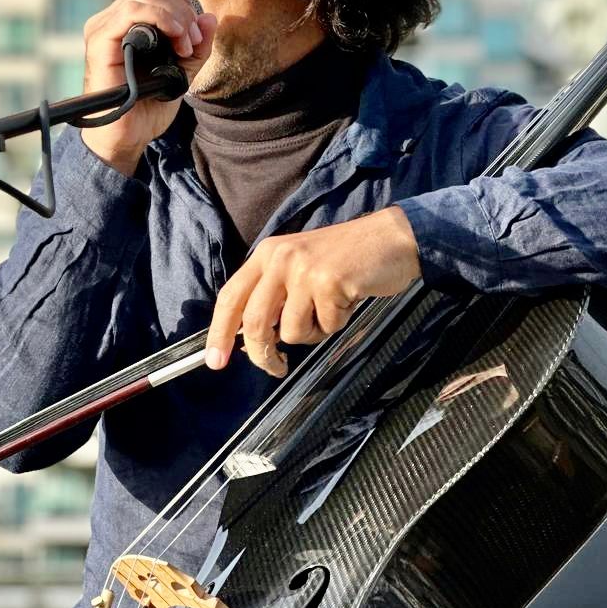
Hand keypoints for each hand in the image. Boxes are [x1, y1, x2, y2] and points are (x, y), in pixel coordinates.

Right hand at [81, 0, 216, 173]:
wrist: (128, 136)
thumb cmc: (149, 105)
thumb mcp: (182, 71)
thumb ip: (197, 46)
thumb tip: (210, 17)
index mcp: (127, 23)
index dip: (182, 4)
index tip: (197, 35)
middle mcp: (111, 20)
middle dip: (182, 8)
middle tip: (193, 40)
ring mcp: (103, 28)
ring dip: (175, 14)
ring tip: (185, 44)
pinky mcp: (100, 40)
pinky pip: (131, 11)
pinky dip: (161, 17)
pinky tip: (175, 36)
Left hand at [204, 207, 421, 377]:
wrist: (391, 239)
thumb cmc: (346, 259)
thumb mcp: (299, 267)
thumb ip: (273, 296)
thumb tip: (250, 340)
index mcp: (267, 254)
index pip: (231, 297)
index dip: (218, 332)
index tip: (215, 362)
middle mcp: (279, 258)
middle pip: (255, 323)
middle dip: (263, 355)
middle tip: (277, 368)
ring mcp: (304, 270)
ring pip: (292, 331)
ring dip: (313, 332)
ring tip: (330, 309)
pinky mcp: (329, 282)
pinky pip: (325, 327)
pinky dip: (337, 323)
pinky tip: (348, 301)